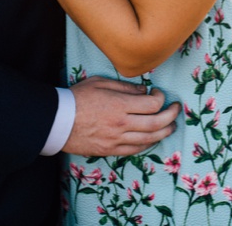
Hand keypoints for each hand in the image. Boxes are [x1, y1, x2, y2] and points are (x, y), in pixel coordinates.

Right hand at [60, 76, 178, 156]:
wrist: (55, 122)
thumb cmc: (76, 99)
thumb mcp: (100, 83)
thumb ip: (125, 87)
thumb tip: (145, 90)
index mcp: (120, 105)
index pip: (153, 103)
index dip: (161, 97)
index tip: (158, 93)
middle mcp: (121, 124)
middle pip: (157, 123)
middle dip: (172, 115)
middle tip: (176, 109)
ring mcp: (116, 139)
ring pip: (150, 139)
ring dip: (165, 132)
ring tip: (171, 125)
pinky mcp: (110, 150)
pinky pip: (135, 149)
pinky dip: (148, 144)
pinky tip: (153, 138)